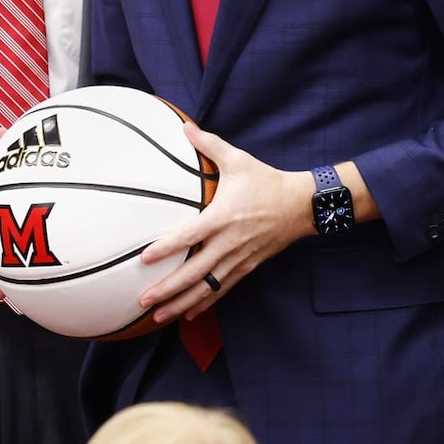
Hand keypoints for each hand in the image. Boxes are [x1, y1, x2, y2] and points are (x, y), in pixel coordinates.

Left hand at [139, 122, 313, 323]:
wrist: (301, 205)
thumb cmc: (266, 181)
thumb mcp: (238, 160)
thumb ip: (209, 144)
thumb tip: (185, 126)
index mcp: (222, 217)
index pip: (189, 237)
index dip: (167, 248)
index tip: (144, 259)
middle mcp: (228, 243)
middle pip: (194, 273)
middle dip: (167, 289)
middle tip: (143, 301)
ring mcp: (238, 259)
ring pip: (206, 288)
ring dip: (181, 304)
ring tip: (157, 317)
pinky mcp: (246, 268)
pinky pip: (221, 290)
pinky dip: (203, 304)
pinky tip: (186, 315)